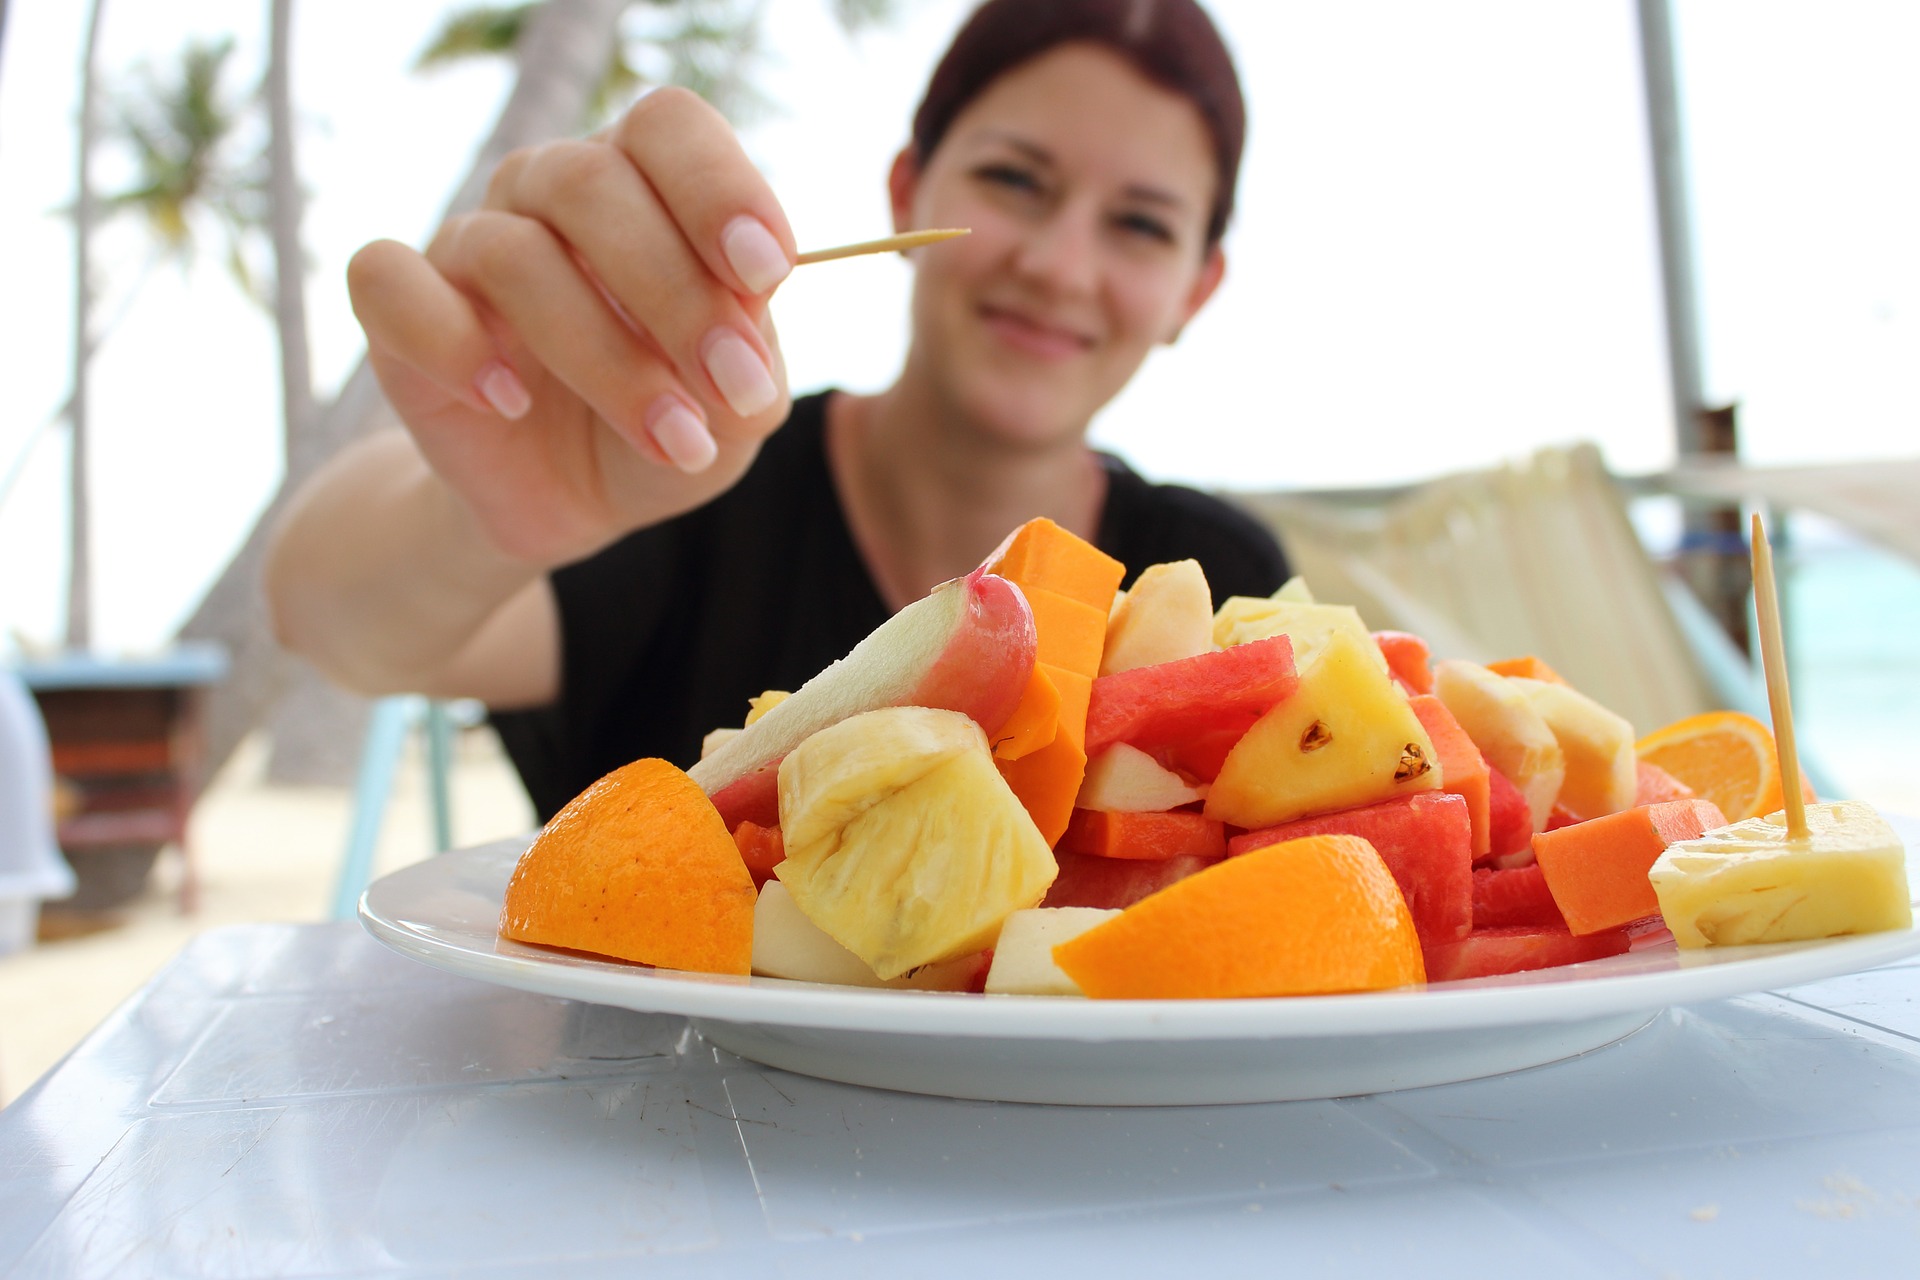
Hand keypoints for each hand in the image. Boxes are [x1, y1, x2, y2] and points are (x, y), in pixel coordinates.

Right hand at [347, 87, 796, 566]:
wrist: (577, 504)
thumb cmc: (669, 426)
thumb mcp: (737, 407)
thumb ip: (753, 354)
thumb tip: (743, 315)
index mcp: (643, 183)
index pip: (667, 126)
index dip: (716, 186)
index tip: (766, 272)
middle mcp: (549, 191)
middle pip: (592, 182)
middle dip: (676, 293)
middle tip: (732, 387)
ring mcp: (469, 245)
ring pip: (513, 254)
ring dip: (604, 356)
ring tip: (671, 438)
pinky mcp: (399, 312)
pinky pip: (391, 286)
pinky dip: (453, 344)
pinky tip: (509, 403)